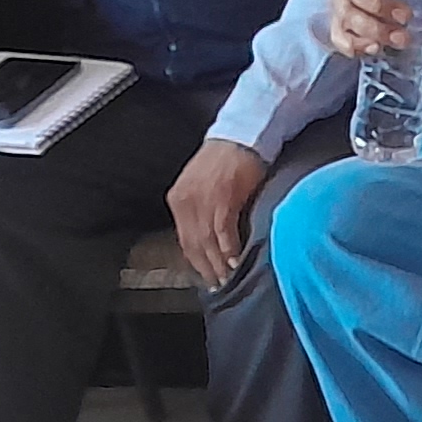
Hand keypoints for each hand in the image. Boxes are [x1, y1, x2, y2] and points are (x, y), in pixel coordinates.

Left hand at [165, 139, 272, 288]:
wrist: (243, 135)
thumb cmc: (228, 158)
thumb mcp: (203, 184)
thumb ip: (203, 208)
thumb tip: (211, 237)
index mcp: (179, 199)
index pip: (184, 239)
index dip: (196, 261)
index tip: (207, 276)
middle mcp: (186, 202)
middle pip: (194, 244)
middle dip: (207, 268)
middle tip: (219, 286)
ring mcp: (203, 201)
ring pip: (207, 243)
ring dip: (219, 264)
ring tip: (229, 279)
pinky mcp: (223, 200)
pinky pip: (223, 233)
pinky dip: (230, 250)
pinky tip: (236, 261)